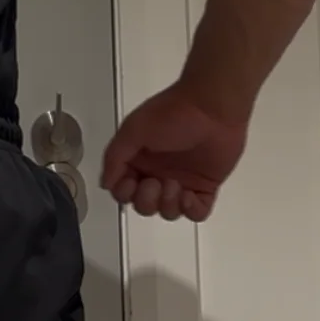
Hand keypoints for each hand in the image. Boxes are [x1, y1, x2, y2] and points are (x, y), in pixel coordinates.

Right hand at [100, 82, 248, 223]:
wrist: (213, 108)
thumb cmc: (174, 113)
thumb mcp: (134, 128)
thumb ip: (115, 156)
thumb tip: (106, 182)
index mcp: (139, 158)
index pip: (123, 189)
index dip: (124, 192)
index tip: (131, 182)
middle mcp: (158, 172)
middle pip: (143, 205)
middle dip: (146, 201)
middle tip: (155, 183)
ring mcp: (183, 181)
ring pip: (167, 211)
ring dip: (167, 205)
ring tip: (174, 185)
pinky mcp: (205, 186)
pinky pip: (196, 212)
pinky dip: (190, 210)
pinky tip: (189, 195)